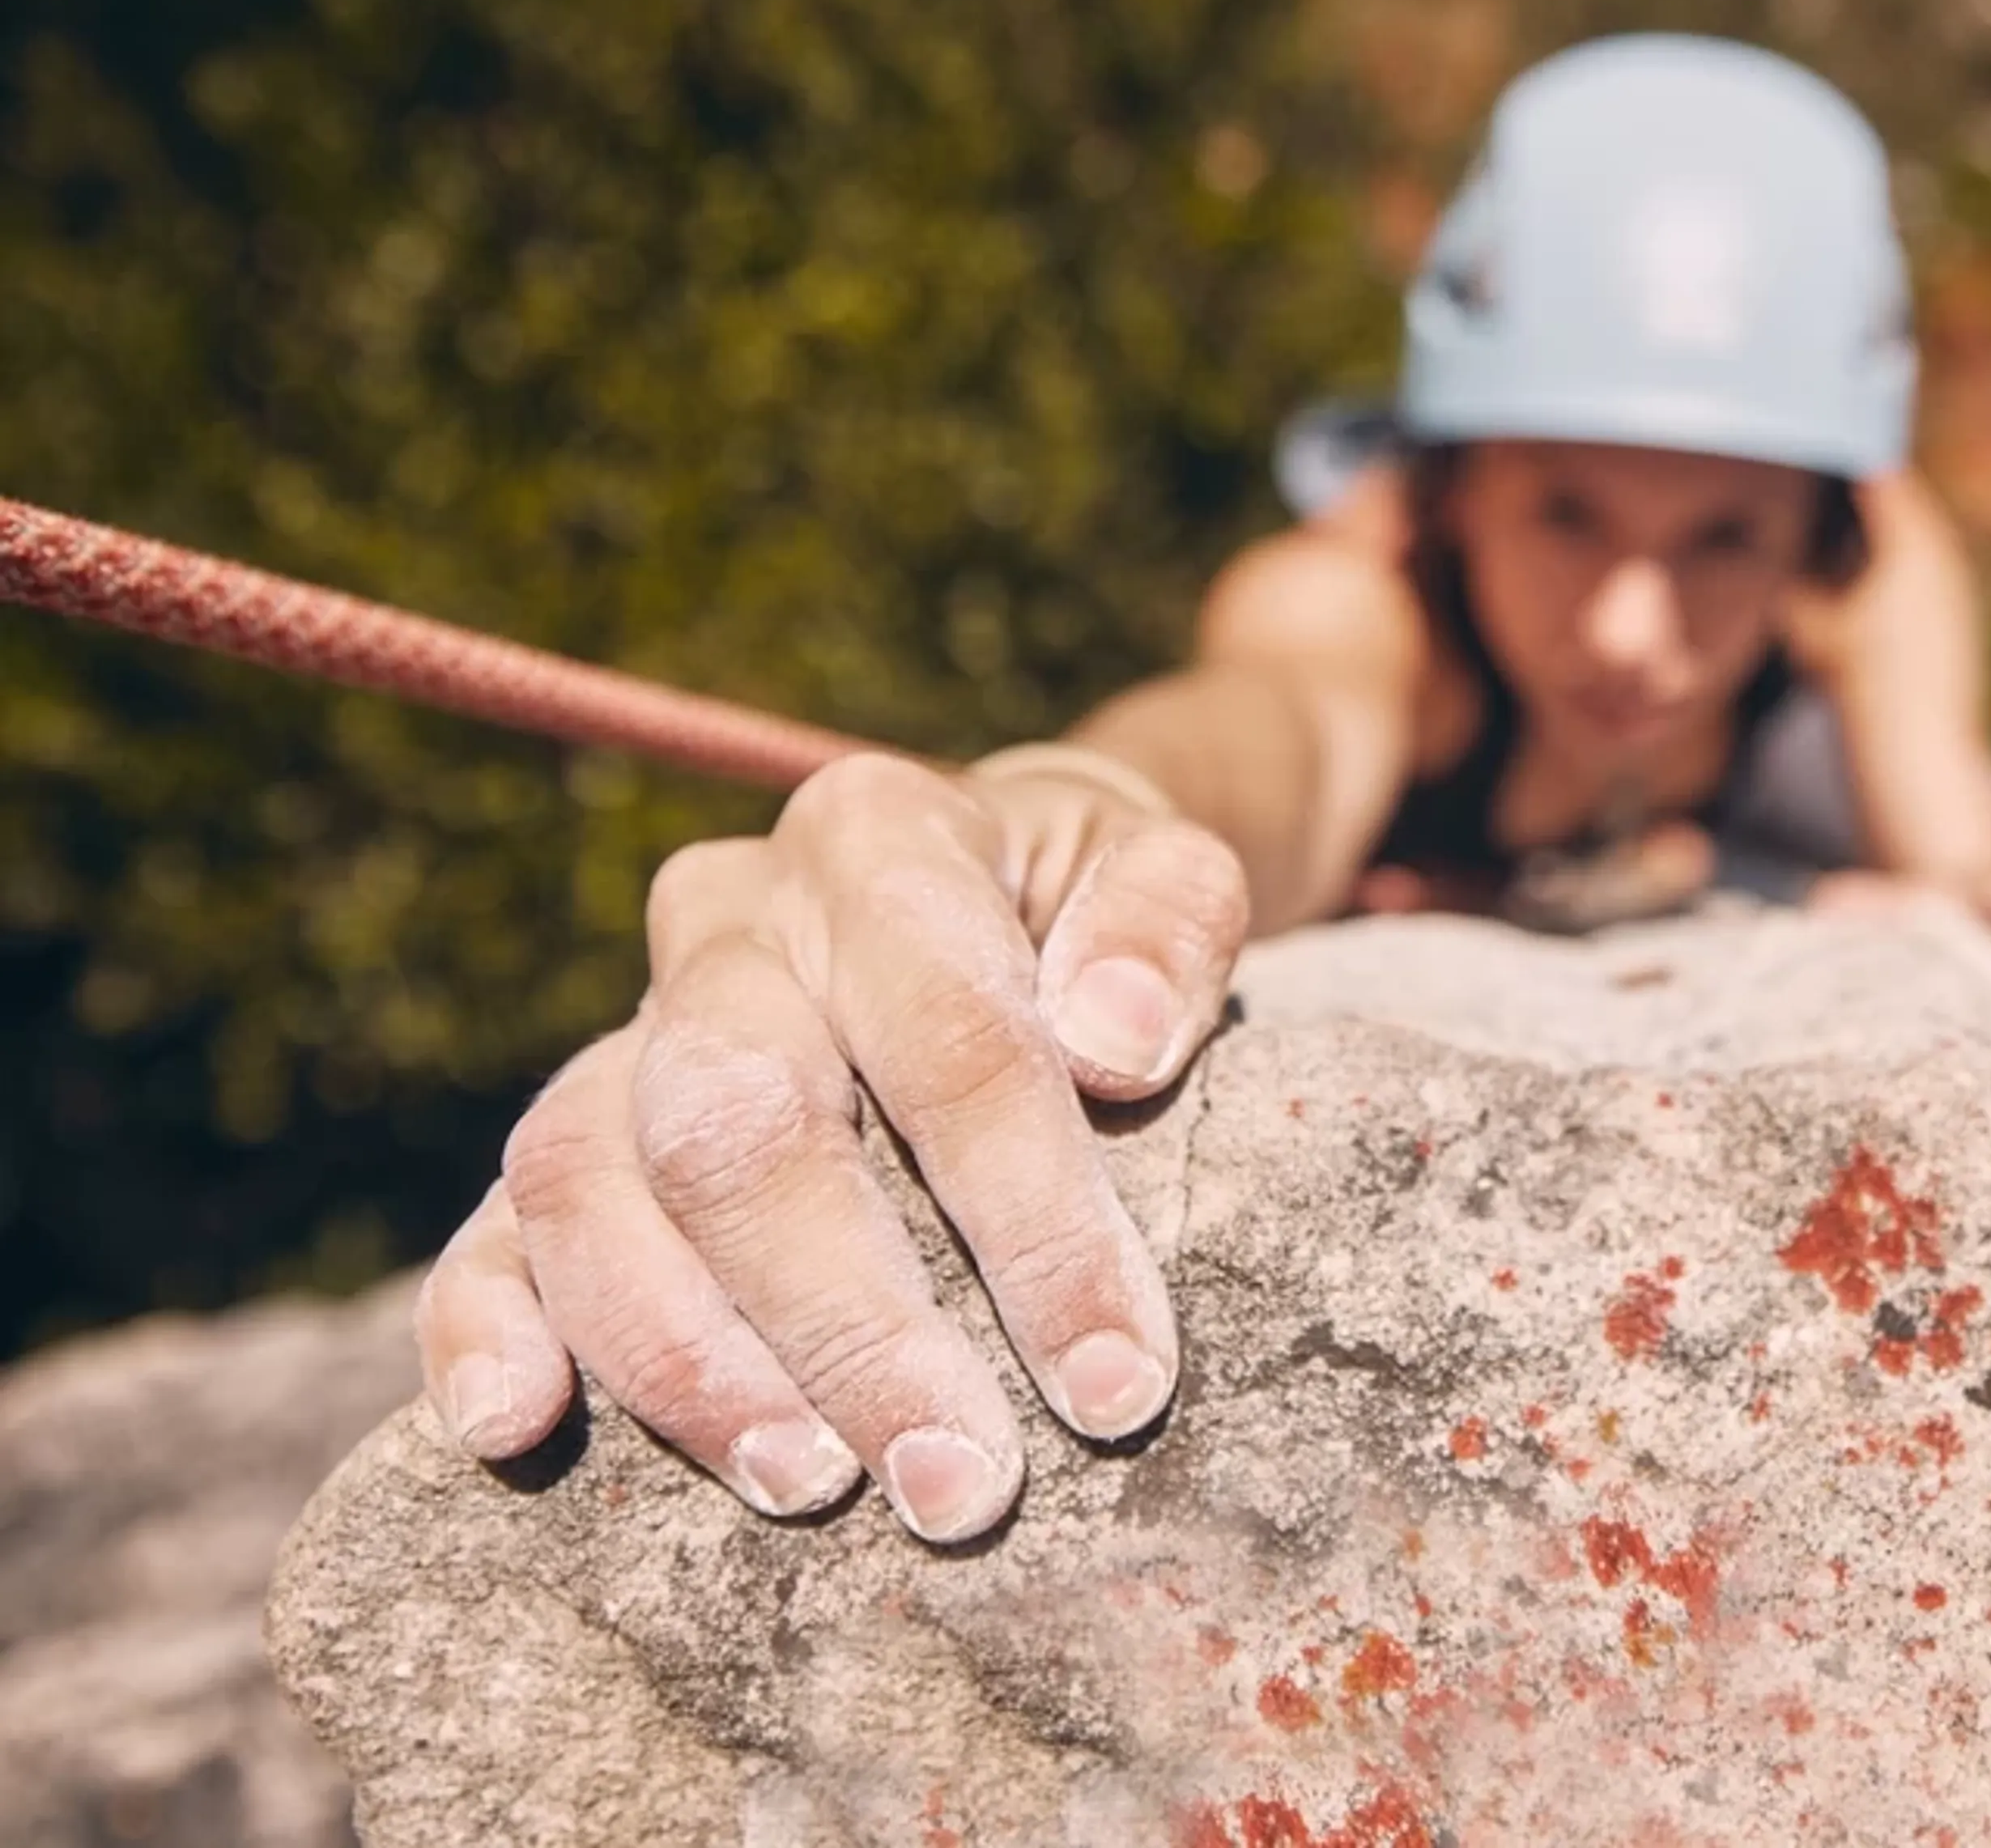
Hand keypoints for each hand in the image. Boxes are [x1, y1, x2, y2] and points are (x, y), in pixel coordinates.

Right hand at [410, 747, 1249, 1542]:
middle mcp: (730, 923)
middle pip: (743, 1127)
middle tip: (958, 1484)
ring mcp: (632, 1029)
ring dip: (692, 1361)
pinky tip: (513, 1429)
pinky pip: (493, 1223)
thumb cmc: (1093, 913)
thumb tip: (1114, 1042)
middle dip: (853, 1326)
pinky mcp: (572, 1131)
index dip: (1035, 1216)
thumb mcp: (1167, 868)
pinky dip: (483, 1326)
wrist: (996, 886)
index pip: (949, 1033)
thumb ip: (1165, 924)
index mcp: (879, 839)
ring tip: (810, 1490)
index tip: (1114, 1378)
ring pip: (594, 1186)